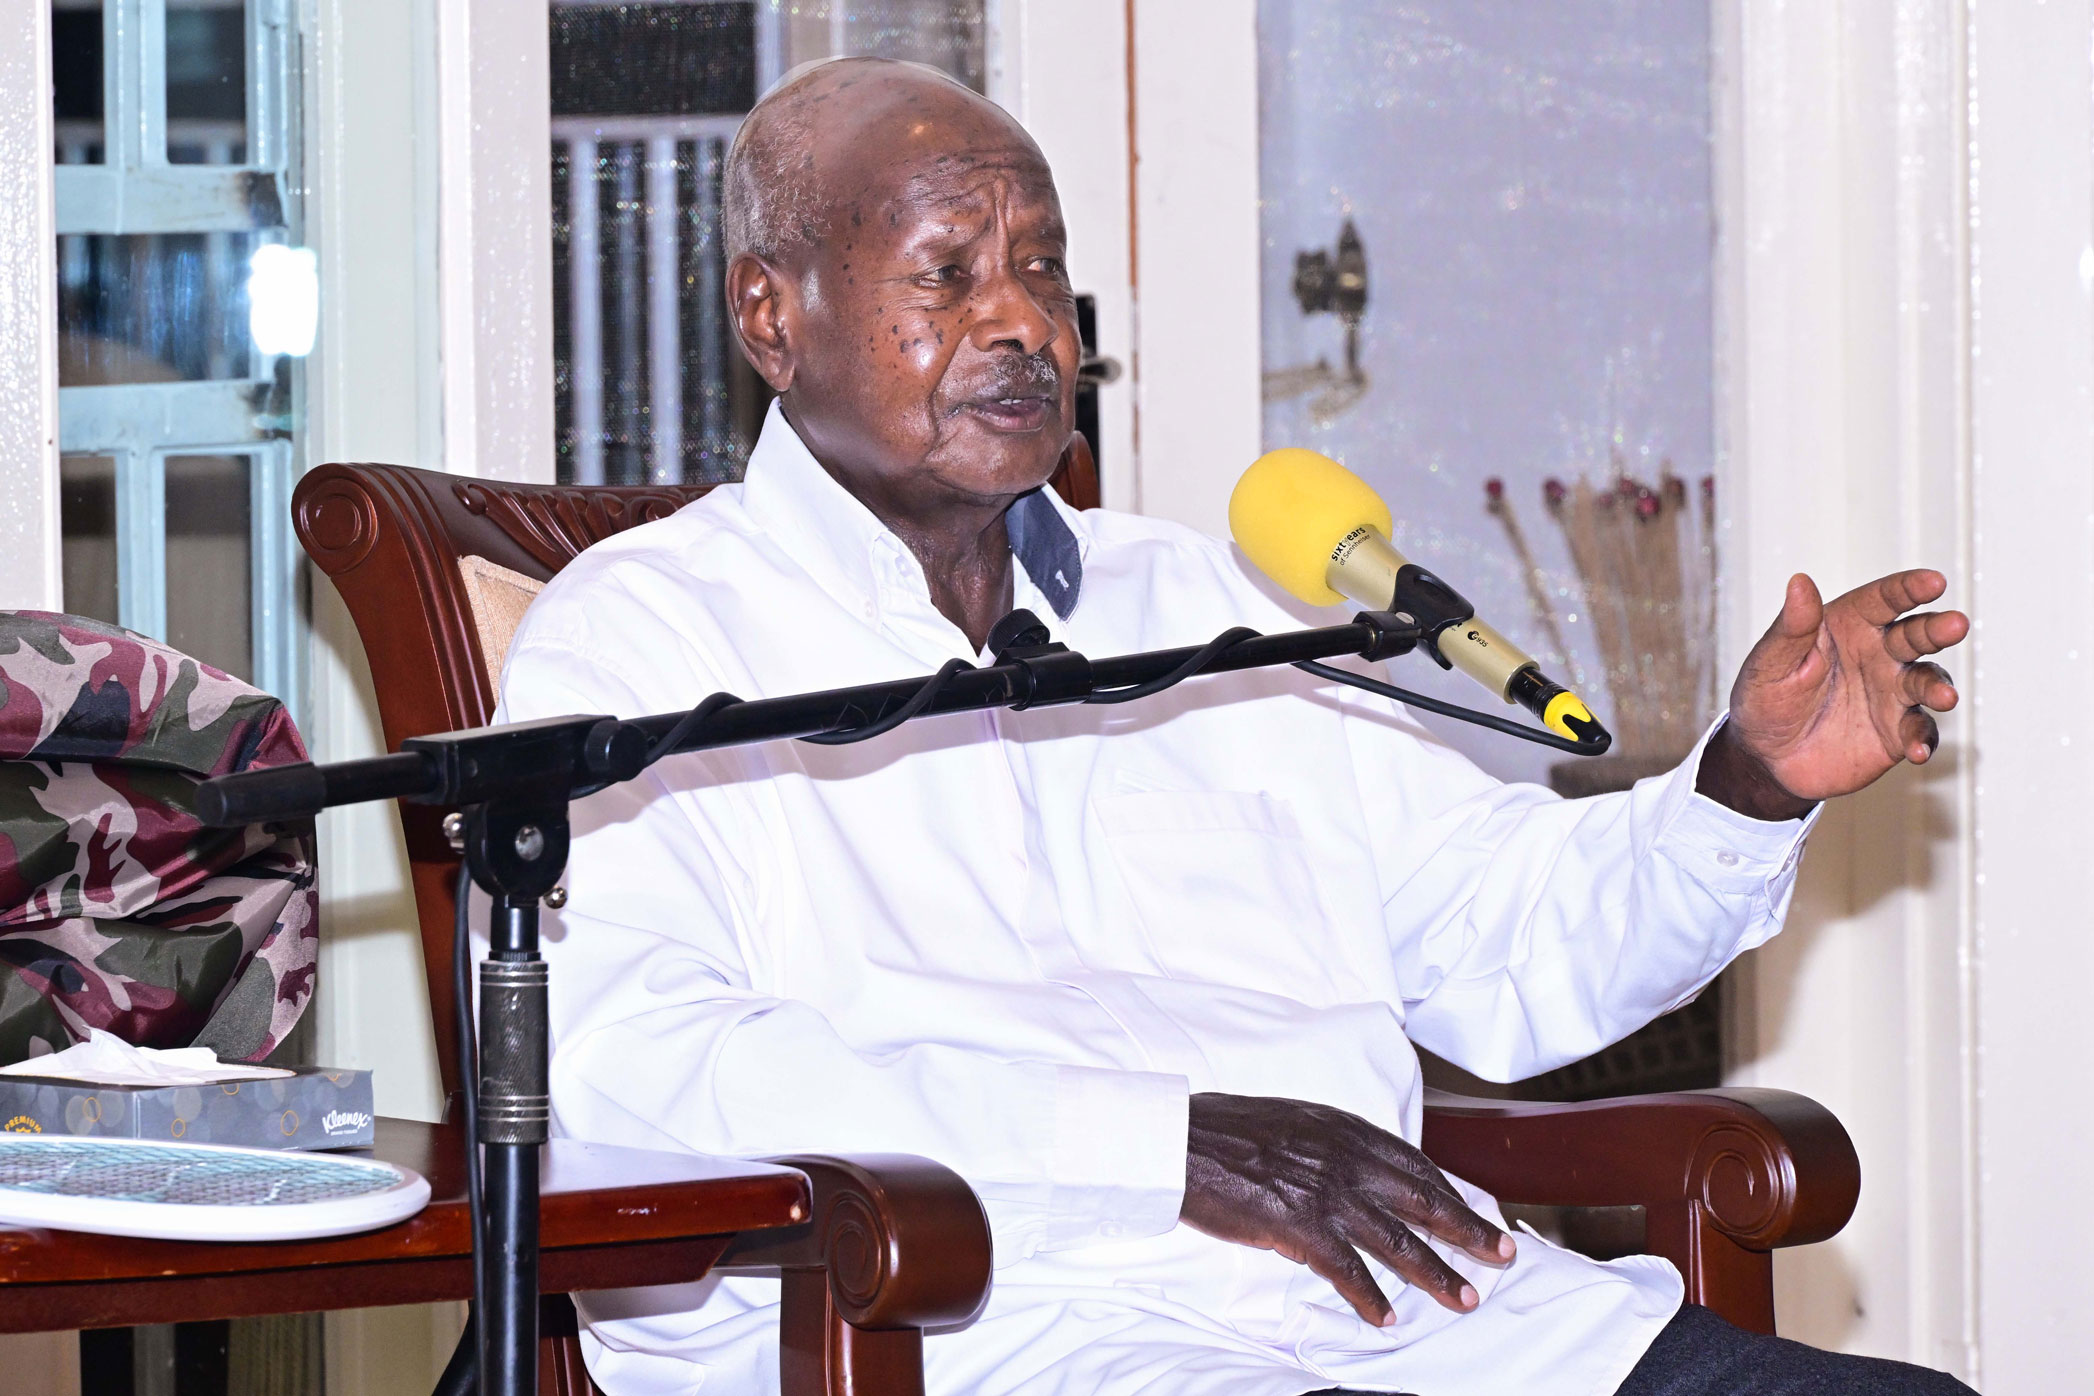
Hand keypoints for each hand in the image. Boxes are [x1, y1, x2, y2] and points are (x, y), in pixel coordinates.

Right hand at [1180, 1092, 1513, 1326]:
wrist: (1181, 1140)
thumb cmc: (1226, 1131)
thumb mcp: (1294, 1123)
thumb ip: (1332, 1147)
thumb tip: (1356, 1173)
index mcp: (1345, 1130)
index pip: (1416, 1164)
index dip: (1452, 1191)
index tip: (1477, 1211)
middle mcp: (1346, 1159)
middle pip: (1424, 1200)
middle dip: (1467, 1230)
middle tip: (1501, 1254)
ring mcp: (1326, 1193)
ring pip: (1398, 1240)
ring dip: (1435, 1273)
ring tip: (1462, 1298)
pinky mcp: (1300, 1226)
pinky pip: (1347, 1269)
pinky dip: (1369, 1296)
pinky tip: (1385, 1316)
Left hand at [1701, 570, 1967, 819]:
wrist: (1766, 758)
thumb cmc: (1766, 699)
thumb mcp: (1771, 661)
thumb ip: (1792, 626)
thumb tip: (1799, 581)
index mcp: (1849, 625)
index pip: (1883, 599)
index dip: (1909, 588)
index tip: (1933, 582)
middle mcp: (1878, 653)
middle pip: (1916, 634)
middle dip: (1937, 629)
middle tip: (1955, 625)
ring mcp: (1891, 692)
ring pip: (1926, 680)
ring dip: (1937, 687)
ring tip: (1944, 697)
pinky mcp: (1896, 731)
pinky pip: (1918, 731)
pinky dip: (1922, 739)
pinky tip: (1917, 751)